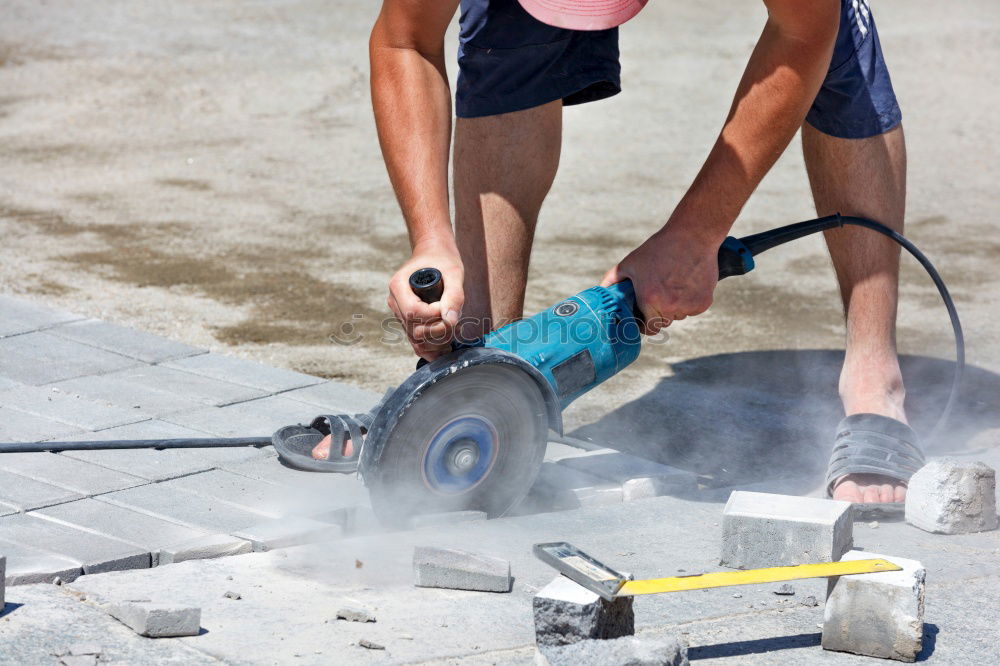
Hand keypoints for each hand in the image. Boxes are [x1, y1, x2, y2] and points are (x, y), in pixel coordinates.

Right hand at [387, 239, 464, 360]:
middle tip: (455, 320)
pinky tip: (446, 344)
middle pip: (415, 329)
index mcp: (399, 286)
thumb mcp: (453, 272)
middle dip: (439, 330)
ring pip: (416, 340)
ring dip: (438, 342)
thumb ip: (454, 295)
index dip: (435, 315)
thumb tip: (451, 320)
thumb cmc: (442, 259)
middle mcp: (395, 302)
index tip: (448, 306)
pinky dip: (432, 348)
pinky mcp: (408, 321)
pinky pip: (416, 342)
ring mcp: (400, 313)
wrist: (434, 254)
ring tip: (453, 330)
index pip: (414, 312)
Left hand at [601, 224, 718, 334]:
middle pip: (664, 323)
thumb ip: (612, 280)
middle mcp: (669, 305)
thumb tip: (600, 292)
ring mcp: (688, 305)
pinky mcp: (703, 302)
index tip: (645, 316)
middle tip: (659, 294)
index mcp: (649, 299)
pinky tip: (687, 282)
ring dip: (675, 306)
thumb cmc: (659, 248)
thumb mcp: (630, 263)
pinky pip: (693, 309)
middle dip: (660, 313)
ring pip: (679, 315)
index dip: (645, 323)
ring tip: (674, 284)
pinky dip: (690, 301)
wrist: (693, 235)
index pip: (649, 328)